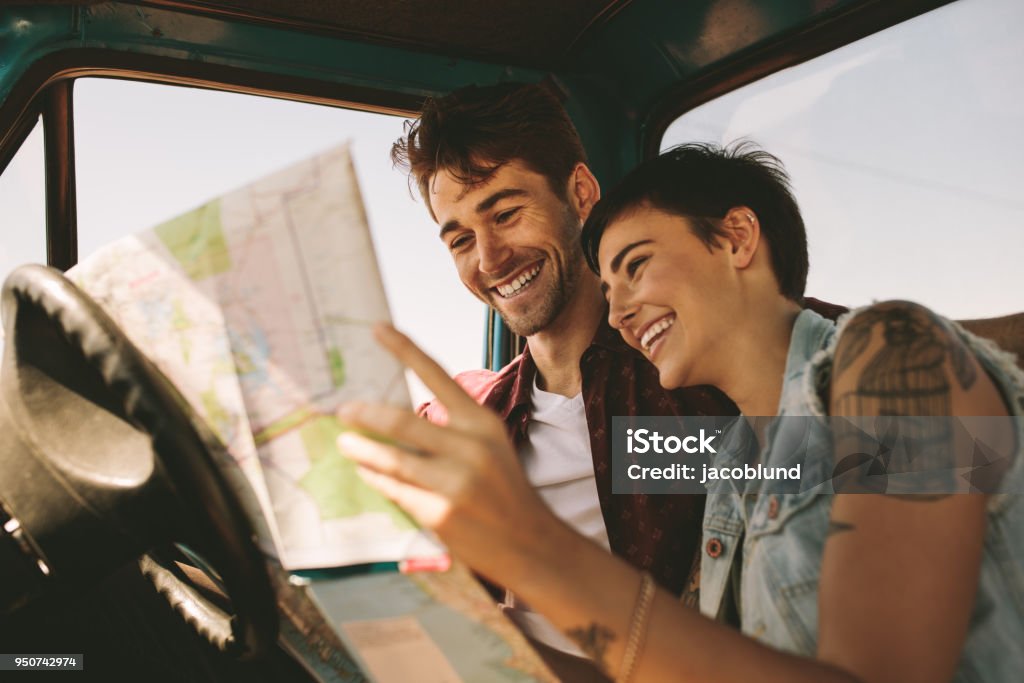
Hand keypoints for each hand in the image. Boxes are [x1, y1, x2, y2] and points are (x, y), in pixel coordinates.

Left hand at [336, 324, 555, 581]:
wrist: (531, 543)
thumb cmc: (504, 489)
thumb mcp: (490, 446)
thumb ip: (452, 429)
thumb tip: (397, 416)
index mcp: (482, 423)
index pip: (437, 376)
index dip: (404, 350)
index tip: (377, 328)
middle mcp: (469, 448)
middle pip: (402, 422)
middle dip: (365, 415)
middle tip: (343, 408)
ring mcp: (454, 482)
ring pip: (391, 460)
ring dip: (362, 450)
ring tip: (345, 442)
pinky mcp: (440, 513)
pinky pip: (395, 490)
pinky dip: (377, 479)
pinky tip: (367, 472)